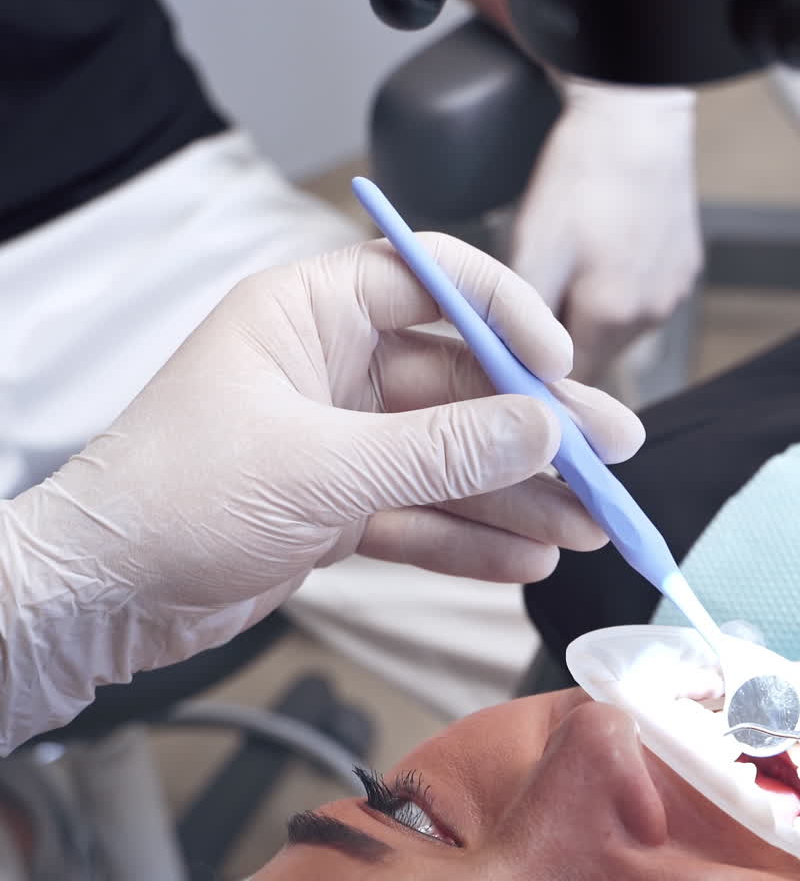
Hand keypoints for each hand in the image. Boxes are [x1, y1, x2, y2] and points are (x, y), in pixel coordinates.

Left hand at [0, 236, 642, 749]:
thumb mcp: (322, 469)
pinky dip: (473, 540)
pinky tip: (529, 561)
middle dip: (538, 430)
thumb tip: (544, 432)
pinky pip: (425, 514)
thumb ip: (442, 452)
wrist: (104, 597)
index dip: (508, 318)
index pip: (434, 284)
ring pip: (453, 460)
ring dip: (520, 497)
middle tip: (613, 458)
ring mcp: (342, 440)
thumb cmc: (176, 499)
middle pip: (463, 385)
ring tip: (591, 527)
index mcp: (313, 315)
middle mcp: (334, 368)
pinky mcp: (341, 505)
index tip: (562, 368)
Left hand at [510, 78, 701, 383]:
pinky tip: (607, 249)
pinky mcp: (684, 274)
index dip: (541, 371)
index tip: (519, 352)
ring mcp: (672, 296)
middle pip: (596, 357)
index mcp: (612, 315)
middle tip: (542, 290)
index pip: (571, 381)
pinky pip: (642, 301)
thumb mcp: (532, 250)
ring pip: (618, 332)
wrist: (635, 117)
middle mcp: (651, 316)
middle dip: (564, 339)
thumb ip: (524, 323)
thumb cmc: (582, 176)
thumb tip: (518, 371)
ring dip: (592, 314)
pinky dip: (620, 288)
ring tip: (577, 261)